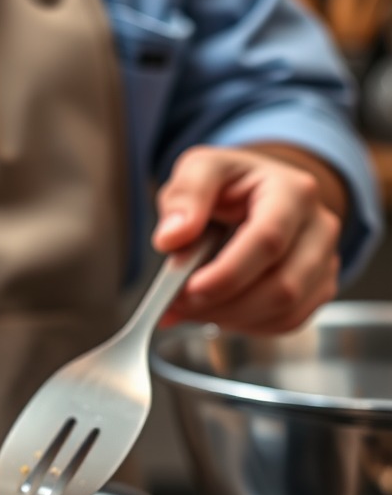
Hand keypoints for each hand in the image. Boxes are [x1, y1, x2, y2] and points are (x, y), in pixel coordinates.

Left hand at [151, 145, 344, 333]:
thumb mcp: (198, 169)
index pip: (268, 240)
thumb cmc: (228, 184)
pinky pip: (284, 322)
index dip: (227, 273)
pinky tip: (215, 309)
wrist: (252, 196)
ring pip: (284, 310)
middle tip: (176, 302)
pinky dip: (243, 325)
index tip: (188, 289)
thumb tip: (171, 237)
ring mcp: (323, 261)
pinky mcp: (317, 290)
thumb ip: (184, 196)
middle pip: (281, 285)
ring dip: (228, 317)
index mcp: (293, 192)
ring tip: (189, 305)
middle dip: (221, 302)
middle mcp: (319, 227)